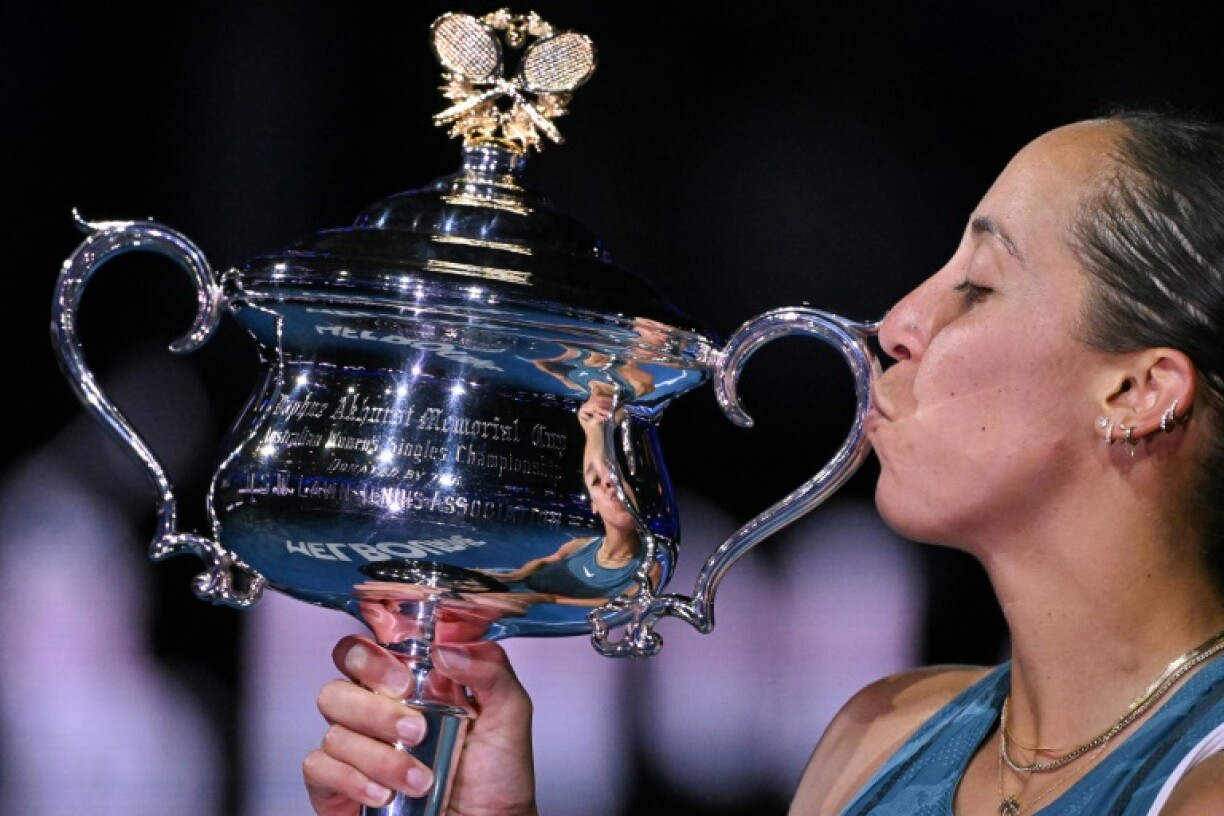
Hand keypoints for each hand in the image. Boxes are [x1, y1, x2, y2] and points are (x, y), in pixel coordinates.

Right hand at [304, 635, 537, 815]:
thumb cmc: (495, 775)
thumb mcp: (509, 714)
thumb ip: (491, 670)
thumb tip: (447, 649)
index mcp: (406, 686)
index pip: (364, 651)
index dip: (371, 658)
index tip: (404, 681)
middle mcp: (373, 713)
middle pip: (336, 689)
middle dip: (373, 709)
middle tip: (414, 730)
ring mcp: (353, 750)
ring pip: (334, 731)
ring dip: (379, 757)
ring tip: (419, 778)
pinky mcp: (337, 787)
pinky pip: (319, 768)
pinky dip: (352, 780)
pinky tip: (383, 792)